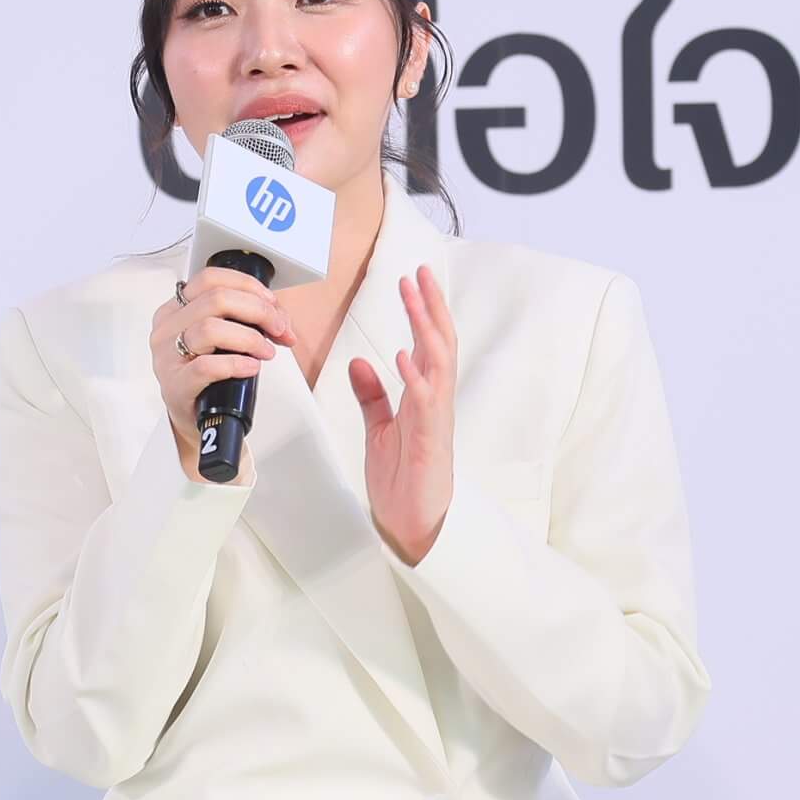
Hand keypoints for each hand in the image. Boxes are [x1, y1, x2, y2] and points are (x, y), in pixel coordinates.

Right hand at [152, 269, 297, 479]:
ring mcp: (167, 357)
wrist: (191, 416)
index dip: (247, 286)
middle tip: (278, 329)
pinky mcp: (175, 384)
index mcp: (176, 309)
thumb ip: (247, 320)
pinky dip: (236, 364)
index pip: (210, 278)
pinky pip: (206, 366)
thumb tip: (280, 319)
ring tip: (266, 352)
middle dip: (259, 311)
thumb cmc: (206, 374)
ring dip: (250, 338)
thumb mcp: (221, 338)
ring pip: (210, 328)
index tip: (271, 303)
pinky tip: (251, 367)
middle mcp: (167, 328)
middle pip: (216, 299)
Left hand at [348, 264, 454, 565]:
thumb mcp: (379, 429)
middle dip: (430, 308)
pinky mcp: (428, 443)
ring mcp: (435, 421)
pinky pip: (425, 404)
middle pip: (440, 344)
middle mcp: (435, 402)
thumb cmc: (401, 480)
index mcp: (424, 398)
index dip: (423, 311)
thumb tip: (360, 361)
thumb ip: (372, 396)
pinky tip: (403, 355)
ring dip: (425, 329)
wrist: (409, 525)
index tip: (413, 280)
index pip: (428, 344)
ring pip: (438, 365)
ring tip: (414, 299)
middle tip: (419, 273)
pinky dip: (416, 378)